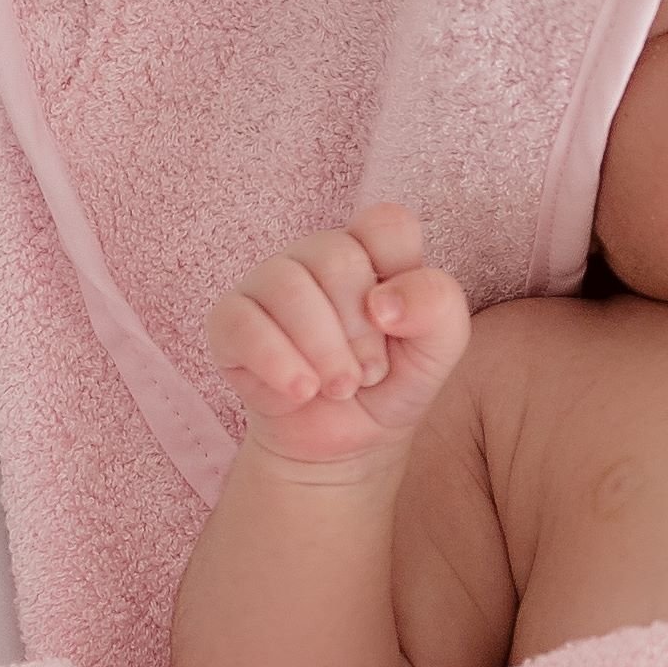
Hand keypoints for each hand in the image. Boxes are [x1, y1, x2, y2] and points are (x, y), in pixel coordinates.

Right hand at [209, 204, 471, 472]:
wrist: (348, 440)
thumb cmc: (393, 382)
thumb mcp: (438, 349)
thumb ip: (437, 307)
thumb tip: (382, 301)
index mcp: (372, 250)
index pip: (387, 226)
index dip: (400, 278)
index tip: (395, 326)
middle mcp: (317, 255)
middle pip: (336, 257)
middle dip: (360, 330)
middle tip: (368, 374)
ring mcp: (268, 282)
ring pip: (287, 286)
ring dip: (323, 350)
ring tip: (340, 387)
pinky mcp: (229, 320)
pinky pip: (242, 324)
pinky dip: (277, 362)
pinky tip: (301, 391)